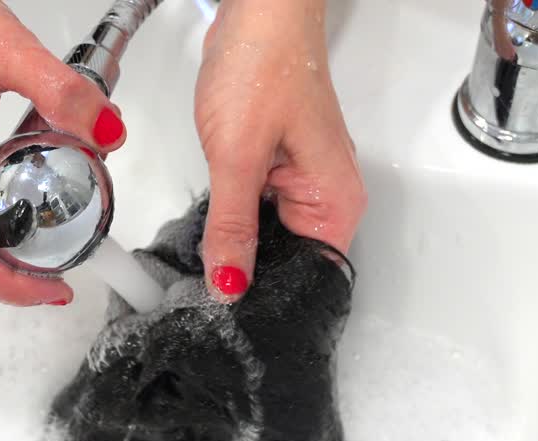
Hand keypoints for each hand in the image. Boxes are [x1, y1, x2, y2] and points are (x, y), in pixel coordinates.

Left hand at [195, 0, 366, 299]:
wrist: (257, 12)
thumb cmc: (263, 64)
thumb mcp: (237, 155)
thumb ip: (232, 226)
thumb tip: (229, 283)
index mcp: (334, 201)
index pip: (312, 276)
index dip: (273, 298)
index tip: (232, 312)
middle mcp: (324, 197)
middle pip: (289, 264)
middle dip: (250, 276)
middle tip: (205, 290)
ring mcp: (299, 183)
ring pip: (267, 240)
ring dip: (238, 248)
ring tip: (203, 259)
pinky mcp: (275, 169)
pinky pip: (255, 212)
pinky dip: (232, 220)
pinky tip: (210, 227)